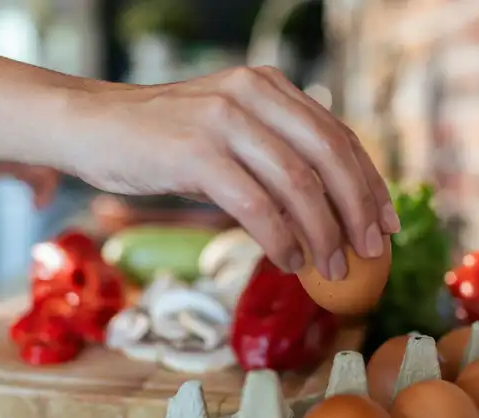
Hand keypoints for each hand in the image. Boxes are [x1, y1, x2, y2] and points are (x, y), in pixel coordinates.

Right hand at [64, 66, 399, 279]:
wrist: (91, 125)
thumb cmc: (161, 140)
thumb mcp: (226, 133)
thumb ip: (272, 154)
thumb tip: (327, 210)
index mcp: (268, 86)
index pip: (337, 135)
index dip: (370, 183)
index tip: (388, 224)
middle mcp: (252, 93)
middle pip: (329, 156)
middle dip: (357, 210)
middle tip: (370, 253)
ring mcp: (223, 119)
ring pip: (297, 183)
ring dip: (322, 234)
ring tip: (330, 270)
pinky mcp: (195, 152)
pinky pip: (255, 204)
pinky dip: (279, 239)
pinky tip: (287, 262)